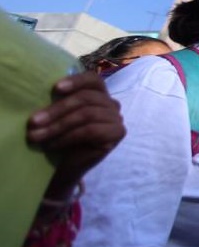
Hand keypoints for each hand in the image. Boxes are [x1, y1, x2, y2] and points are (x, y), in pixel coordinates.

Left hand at [27, 72, 124, 197]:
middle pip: (86, 98)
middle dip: (56, 110)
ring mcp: (117, 119)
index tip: (55, 88)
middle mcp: (112, 104)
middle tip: (33, 122)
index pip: (93, 80)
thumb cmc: (63, 137)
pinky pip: (90, 131)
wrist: (70, 165)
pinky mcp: (117, 134)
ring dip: (57, 126)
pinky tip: (52, 145)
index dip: (76, 81)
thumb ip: (59, 102)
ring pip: (87, 114)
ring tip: (36, 136)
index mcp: (100, 94)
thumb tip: (41, 91)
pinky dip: (67, 137)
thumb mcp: (60, 116)